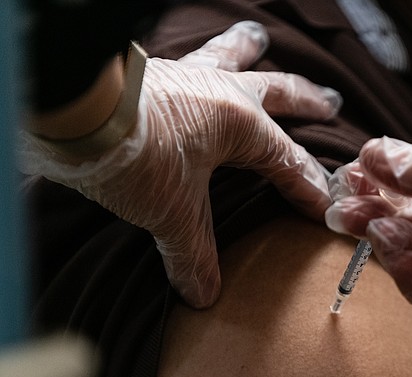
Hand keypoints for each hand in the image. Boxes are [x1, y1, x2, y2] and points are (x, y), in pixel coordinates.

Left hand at [21, 21, 341, 308]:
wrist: (75, 111)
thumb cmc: (133, 152)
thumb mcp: (170, 210)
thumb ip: (192, 251)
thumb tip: (203, 295)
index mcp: (241, 122)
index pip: (288, 161)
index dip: (310, 186)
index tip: (326, 205)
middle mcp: (221, 91)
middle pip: (278, 93)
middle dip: (307, 100)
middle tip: (330, 101)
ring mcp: (188, 75)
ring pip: (230, 56)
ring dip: (248, 51)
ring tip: (258, 39)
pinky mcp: (154, 72)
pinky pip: (189, 57)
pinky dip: (201, 55)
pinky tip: (193, 58)